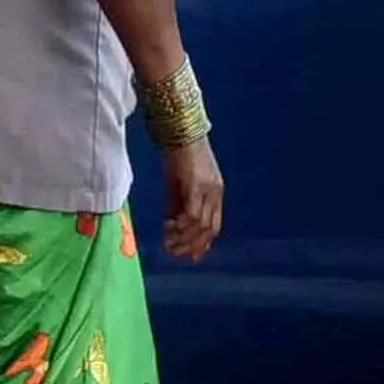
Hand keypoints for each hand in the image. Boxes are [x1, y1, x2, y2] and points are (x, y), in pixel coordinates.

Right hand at [158, 139, 224, 262]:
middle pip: (209, 229)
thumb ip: (178, 204)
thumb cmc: (177, 152)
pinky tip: (167, 228)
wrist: (178, 126)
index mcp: (215, 192)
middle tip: (174, 253)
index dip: (202, 244)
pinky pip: (192, 214)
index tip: (189, 257)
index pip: (214, 226)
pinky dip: (181, 226)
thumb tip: (174, 226)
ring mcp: (207, 189)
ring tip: (167, 242)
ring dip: (184, 238)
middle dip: (192, 245)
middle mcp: (215, 192)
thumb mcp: (178, 183)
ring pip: (201, 225)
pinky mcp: (196, 185)